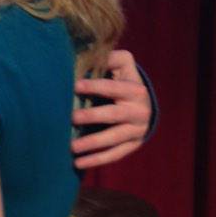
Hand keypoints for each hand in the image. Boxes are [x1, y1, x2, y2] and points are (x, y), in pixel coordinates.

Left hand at [71, 49, 151, 168]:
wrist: (144, 105)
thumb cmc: (124, 82)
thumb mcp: (123, 66)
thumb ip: (110, 58)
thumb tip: (90, 53)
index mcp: (135, 90)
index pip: (114, 87)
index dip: (95, 85)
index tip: (75, 86)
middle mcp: (139, 111)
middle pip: (114, 115)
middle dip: (93, 116)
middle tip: (71, 118)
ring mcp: (136, 131)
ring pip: (114, 139)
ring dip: (93, 143)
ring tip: (72, 147)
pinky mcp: (132, 145)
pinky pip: (114, 154)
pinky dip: (96, 160)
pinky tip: (78, 163)